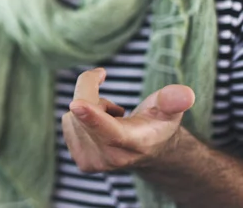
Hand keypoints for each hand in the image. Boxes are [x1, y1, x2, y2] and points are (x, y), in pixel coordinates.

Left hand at [62, 68, 195, 172]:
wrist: (149, 151)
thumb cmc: (157, 124)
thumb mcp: (169, 109)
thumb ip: (173, 100)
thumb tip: (185, 94)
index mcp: (135, 143)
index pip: (110, 130)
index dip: (92, 116)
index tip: (76, 104)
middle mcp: (112, 158)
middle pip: (84, 111)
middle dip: (92, 92)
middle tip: (115, 103)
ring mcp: (93, 162)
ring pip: (74, 115)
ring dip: (89, 107)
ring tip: (112, 119)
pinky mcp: (80, 161)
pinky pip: (68, 122)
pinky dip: (80, 117)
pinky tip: (100, 126)